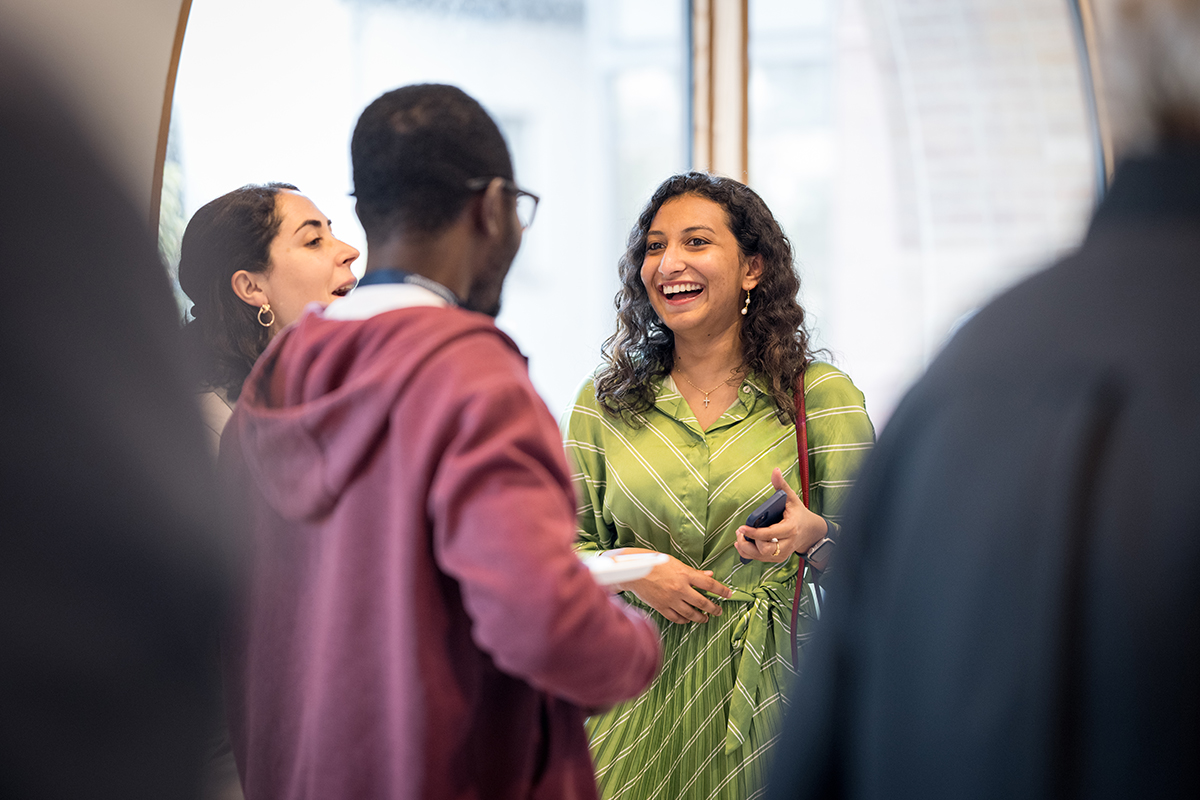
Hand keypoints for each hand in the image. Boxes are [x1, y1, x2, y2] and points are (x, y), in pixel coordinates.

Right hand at [613, 548, 731, 623]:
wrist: (633, 570)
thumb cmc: (655, 563)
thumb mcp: (676, 563)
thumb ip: (694, 572)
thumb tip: (710, 575)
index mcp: (685, 574)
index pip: (710, 585)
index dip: (722, 591)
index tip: (729, 594)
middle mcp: (680, 588)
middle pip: (703, 603)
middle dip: (714, 609)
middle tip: (718, 611)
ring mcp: (671, 599)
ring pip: (691, 614)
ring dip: (701, 617)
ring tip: (705, 618)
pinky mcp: (662, 607)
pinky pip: (677, 618)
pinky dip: (684, 620)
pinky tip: (688, 619)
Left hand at [734, 468, 825, 563]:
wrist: (810, 532)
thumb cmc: (798, 513)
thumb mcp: (792, 498)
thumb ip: (781, 486)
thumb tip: (775, 470)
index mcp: (790, 529)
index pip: (769, 535)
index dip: (754, 533)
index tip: (742, 527)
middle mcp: (787, 544)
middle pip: (764, 550)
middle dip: (749, 542)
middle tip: (740, 531)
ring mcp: (782, 554)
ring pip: (760, 557)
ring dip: (746, 549)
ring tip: (739, 537)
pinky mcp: (778, 559)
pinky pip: (760, 560)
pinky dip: (748, 553)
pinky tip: (742, 544)